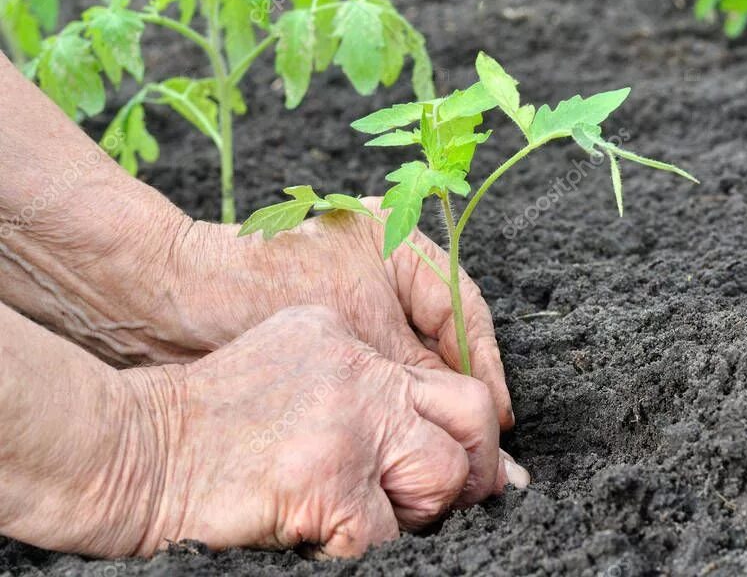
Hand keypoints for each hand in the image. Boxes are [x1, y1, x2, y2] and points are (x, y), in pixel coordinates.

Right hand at [121, 306, 526, 557]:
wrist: (132, 449)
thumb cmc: (204, 420)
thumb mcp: (286, 360)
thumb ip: (356, 379)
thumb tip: (426, 434)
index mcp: (349, 340)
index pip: (446, 378)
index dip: (466, 430)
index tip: (467, 462)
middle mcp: (359, 372)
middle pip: (471, 416)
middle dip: (472, 468)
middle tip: (447, 500)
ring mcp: (348, 426)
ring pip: (443, 477)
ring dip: (419, 512)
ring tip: (369, 516)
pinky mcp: (327, 482)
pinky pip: (388, 535)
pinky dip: (364, 549)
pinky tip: (323, 538)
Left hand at [152, 200, 514, 429]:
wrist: (169, 303)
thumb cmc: (264, 293)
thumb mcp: (363, 336)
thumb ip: (429, 383)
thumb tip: (497, 436)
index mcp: (400, 236)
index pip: (466, 309)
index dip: (485, 368)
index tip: (496, 421)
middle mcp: (386, 262)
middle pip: (445, 336)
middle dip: (455, 391)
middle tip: (474, 442)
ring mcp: (359, 295)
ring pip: (413, 358)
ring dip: (424, 401)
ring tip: (440, 442)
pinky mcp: (334, 330)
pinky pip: (381, 370)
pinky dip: (390, 400)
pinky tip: (398, 431)